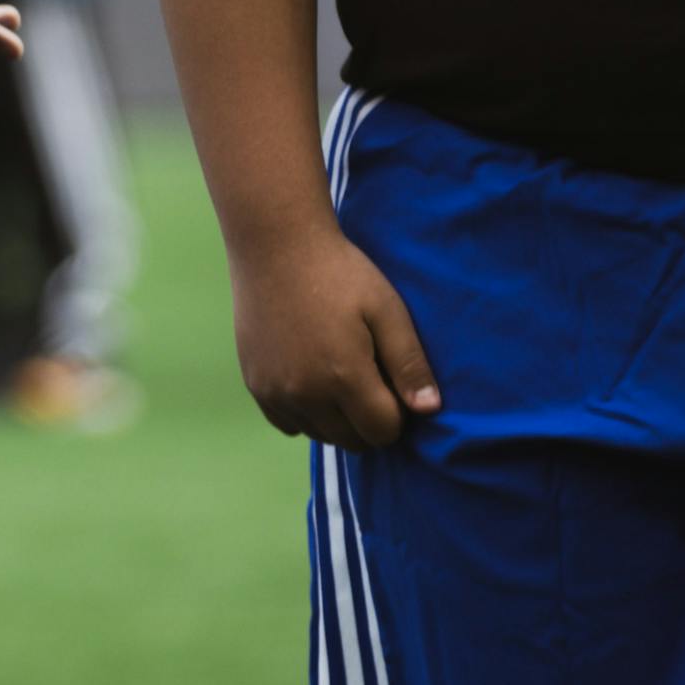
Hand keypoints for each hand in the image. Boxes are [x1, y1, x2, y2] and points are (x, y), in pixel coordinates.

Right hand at [229, 216, 442, 450]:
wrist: (275, 243)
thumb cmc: (340, 272)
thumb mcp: (386, 309)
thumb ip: (408, 363)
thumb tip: (429, 410)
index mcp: (343, 376)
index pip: (383, 432)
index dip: (397, 413)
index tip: (393, 381)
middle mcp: (305, 394)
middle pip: (351, 440)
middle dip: (369, 420)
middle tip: (370, 376)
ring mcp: (275, 392)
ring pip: (320, 435)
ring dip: (337, 418)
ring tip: (340, 373)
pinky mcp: (255, 384)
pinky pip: (288, 424)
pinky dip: (305, 413)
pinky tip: (312, 377)